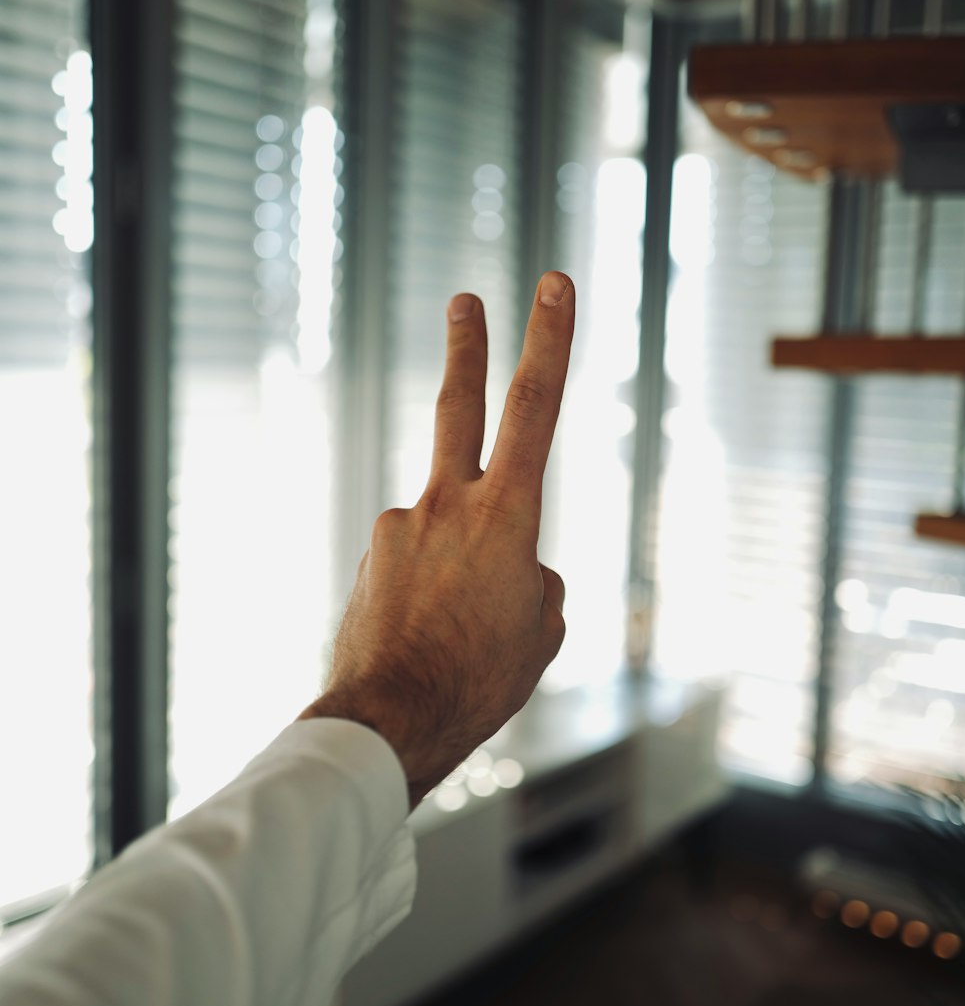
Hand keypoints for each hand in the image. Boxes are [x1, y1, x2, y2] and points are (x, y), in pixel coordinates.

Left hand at [297, 270, 574, 807]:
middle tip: (463, 302)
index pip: (536, 405)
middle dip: (467, 349)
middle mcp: (447, 505)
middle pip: (460, 407)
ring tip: (459, 639)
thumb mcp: (542, 631)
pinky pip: (417, 568)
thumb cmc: (480, 681)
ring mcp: (400, 528)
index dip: (548, 338)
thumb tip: (513, 569)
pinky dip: (431, 597)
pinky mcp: (371, 560)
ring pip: (447, 530)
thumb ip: (536, 582)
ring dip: (461, 571)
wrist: (388, 722)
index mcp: (508, 514)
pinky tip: (428, 643)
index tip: (551, 283)